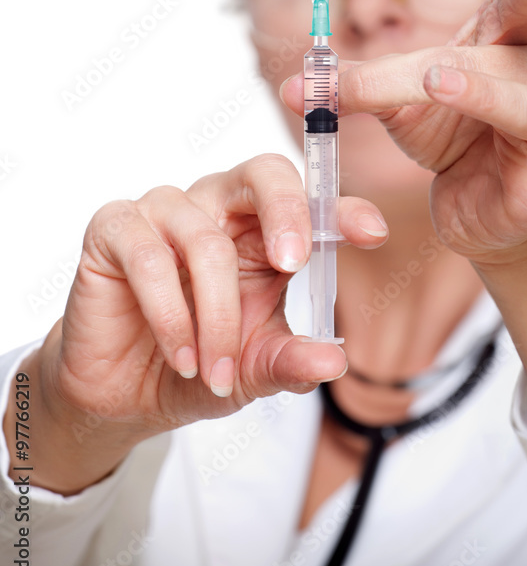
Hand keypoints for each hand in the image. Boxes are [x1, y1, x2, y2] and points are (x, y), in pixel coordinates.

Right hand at [44, 155, 387, 438]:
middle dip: (288, 211)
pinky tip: (182, 357)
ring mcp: (165, 211)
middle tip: (294, 263)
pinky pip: (149, 257)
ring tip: (217, 372)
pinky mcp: (115, 228)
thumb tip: (333, 362)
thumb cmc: (196, 365)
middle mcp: (218, 205)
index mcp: (262, 228)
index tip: (372, 233)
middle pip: (263, 171)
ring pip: (207, 241)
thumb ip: (291, 361)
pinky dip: (171, 314)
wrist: (120, 394)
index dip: (341, 209)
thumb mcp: (254, 369)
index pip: (308, 201)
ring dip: (216, 317)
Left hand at [281, 0, 526, 264]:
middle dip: (468, 69)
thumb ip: (354, 89)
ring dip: (488, 104)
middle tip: (435, 68)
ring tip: (442, 88)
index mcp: (502, 45)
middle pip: (505, 63)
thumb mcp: (398, 104)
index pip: (521, 3)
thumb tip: (292, 85)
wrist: (475, 205)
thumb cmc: (449, 136)